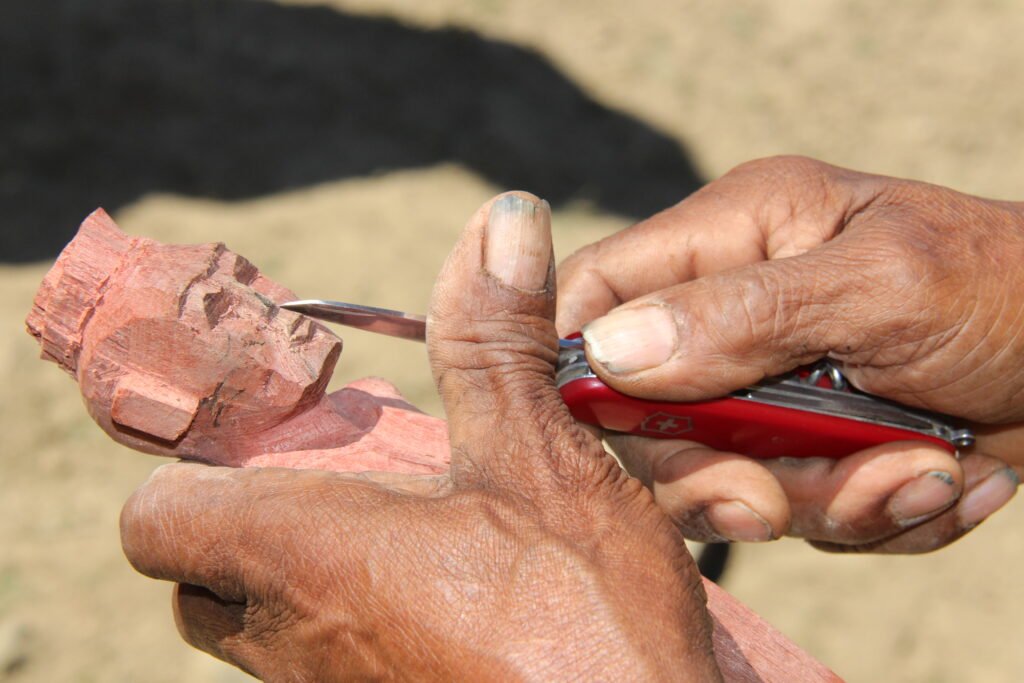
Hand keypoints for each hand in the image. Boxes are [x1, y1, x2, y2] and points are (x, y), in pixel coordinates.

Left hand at [120, 193, 719, 681]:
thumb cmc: (583, 623)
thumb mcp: (541, 460)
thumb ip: (494, 344)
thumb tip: (500, 222)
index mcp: (303, 556)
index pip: (156, 520)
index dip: (188, 474)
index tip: (259, 438)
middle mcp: (293, 640)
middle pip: (202, 576)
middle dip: (250, 522)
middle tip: (336, 479)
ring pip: (268, 627)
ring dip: (314, 570)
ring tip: (406, 528)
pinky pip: (333, 667)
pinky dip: (366, 621)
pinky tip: (455, 597)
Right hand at [557, 156, 1020, 552]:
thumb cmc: (1008, 285)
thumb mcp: (880, 286)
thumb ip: (743, 314)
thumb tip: (608, 352)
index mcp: (736, 237)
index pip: (602, 288)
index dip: (580, 360)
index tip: (612, 429)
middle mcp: (738, 315)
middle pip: (647, 413)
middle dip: (713, 473)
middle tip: (772, 503)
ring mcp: (775, 391)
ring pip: (728, 480)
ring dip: (825, 501)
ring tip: (922, 472)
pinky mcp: (819, 452)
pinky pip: (806, 512)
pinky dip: (877, 514)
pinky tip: (947, 477)